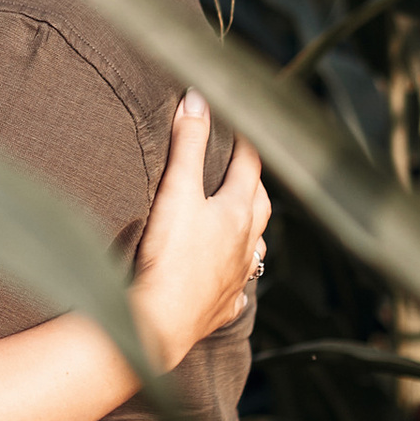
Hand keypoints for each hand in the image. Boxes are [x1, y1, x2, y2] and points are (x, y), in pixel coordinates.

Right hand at [127, 89, 267, 375]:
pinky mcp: (221, 307)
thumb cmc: (170, 258)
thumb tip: (198, 99)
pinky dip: (236, 280)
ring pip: (254, 249)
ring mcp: (236, 278)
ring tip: (241, 223)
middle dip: (252, 185)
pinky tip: (231, 281)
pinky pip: (237, 291)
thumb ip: (188, 144)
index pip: (249, 166)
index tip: (241, 127)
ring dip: (249, 232)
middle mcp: (245, 245)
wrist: (161, 321)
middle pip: (259, 207)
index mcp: (237, 213)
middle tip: (242, 170)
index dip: (245, 143)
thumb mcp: (177, 191)